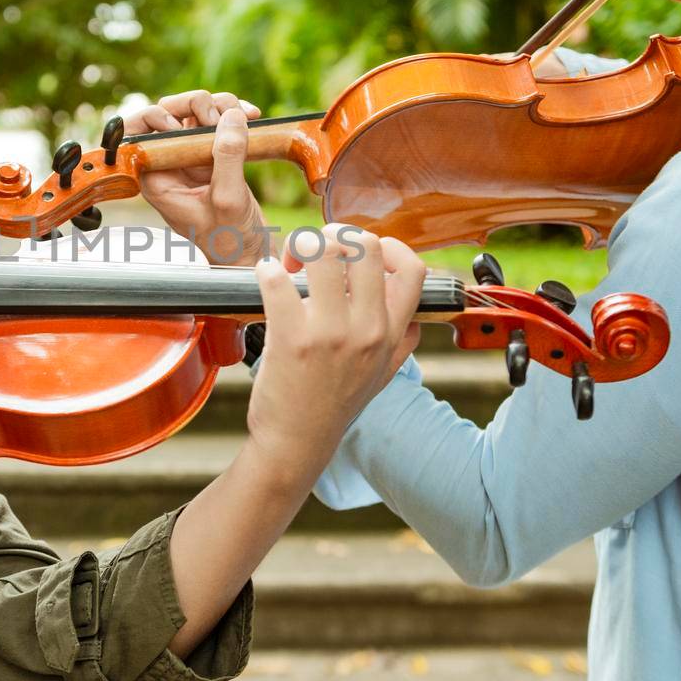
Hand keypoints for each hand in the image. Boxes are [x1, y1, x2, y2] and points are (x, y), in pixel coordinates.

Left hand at [121, 89, 268, 265]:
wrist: (249, 254)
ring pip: (196, 112)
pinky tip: (253, 116)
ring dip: (220, 105)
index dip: (154, 117)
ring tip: (243, 116)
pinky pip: (219, 121)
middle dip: (194, 104)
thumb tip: (231, 116)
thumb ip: (227, 157)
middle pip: (169, 112)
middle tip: (217, 118)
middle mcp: (170, 164)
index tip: (180, 125)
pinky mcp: (214, 155)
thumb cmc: (229, 239)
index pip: (137, 134)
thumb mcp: (227, 198)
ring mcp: (192, 157)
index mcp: (156, 179)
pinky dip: (235, 114)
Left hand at [245, 224, 425, 483]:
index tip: (361, 252)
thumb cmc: (334, 406)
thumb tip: (414, 319)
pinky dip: (267, 270)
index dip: (388, 245)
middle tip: (315, 253)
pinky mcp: (291, 338)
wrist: (296, 444)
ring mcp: (330, 333)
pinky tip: (266, 278)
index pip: (412, 269)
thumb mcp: (382, 376)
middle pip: (365, 245)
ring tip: (289, 264)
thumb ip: (401, 344)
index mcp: (391, 333)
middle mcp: (367, 329)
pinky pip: (277, 279)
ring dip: (300, 245)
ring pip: (324, 252)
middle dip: (334, 236)